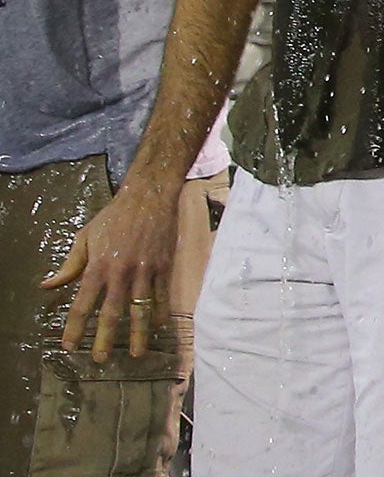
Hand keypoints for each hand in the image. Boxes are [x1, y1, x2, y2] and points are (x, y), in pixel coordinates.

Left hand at [41, 176, 178, 360]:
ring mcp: (145, 270)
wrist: (149, 196)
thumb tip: (47, 286)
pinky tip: (158, 326)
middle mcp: (121, 272)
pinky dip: (160, 312)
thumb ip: (69, 265)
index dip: (75, 328)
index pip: (82, 305)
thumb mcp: (85, 237)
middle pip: (112, 312)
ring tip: (136, 353)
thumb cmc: (113, 216)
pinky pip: (162, 294)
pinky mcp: (163, 266)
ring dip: (138, 333)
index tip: (69, 347)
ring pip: (140, 308)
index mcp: (98, 266)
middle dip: (105, 339)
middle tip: (100, 360)